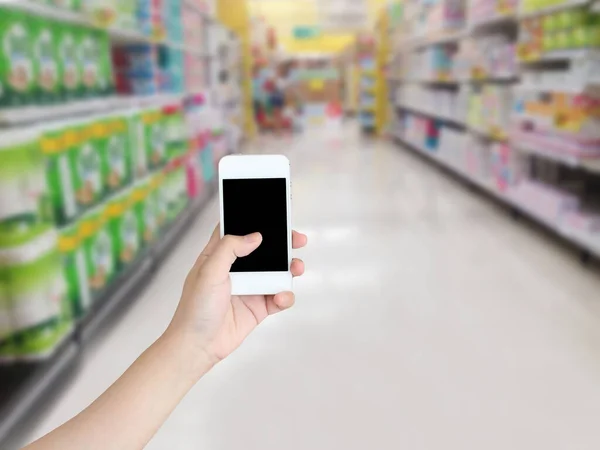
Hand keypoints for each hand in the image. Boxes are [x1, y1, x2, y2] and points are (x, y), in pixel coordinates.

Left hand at [167, 227, 306, 368]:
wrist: (198, 346)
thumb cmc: (195, 309)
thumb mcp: (208, 271)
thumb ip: (230, 248)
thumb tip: (255, 237)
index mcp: (219, 256)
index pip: (238, 231)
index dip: (254, 221)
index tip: (273, 215)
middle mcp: (236, 269)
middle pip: (264, 249)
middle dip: (283, 244)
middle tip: (297, 239)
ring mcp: (250, 288)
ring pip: (276, 272)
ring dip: (290, 268)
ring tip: (296, 268)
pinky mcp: (259, 307)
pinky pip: (279, 297)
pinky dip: (285, 296)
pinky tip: (281, 297)